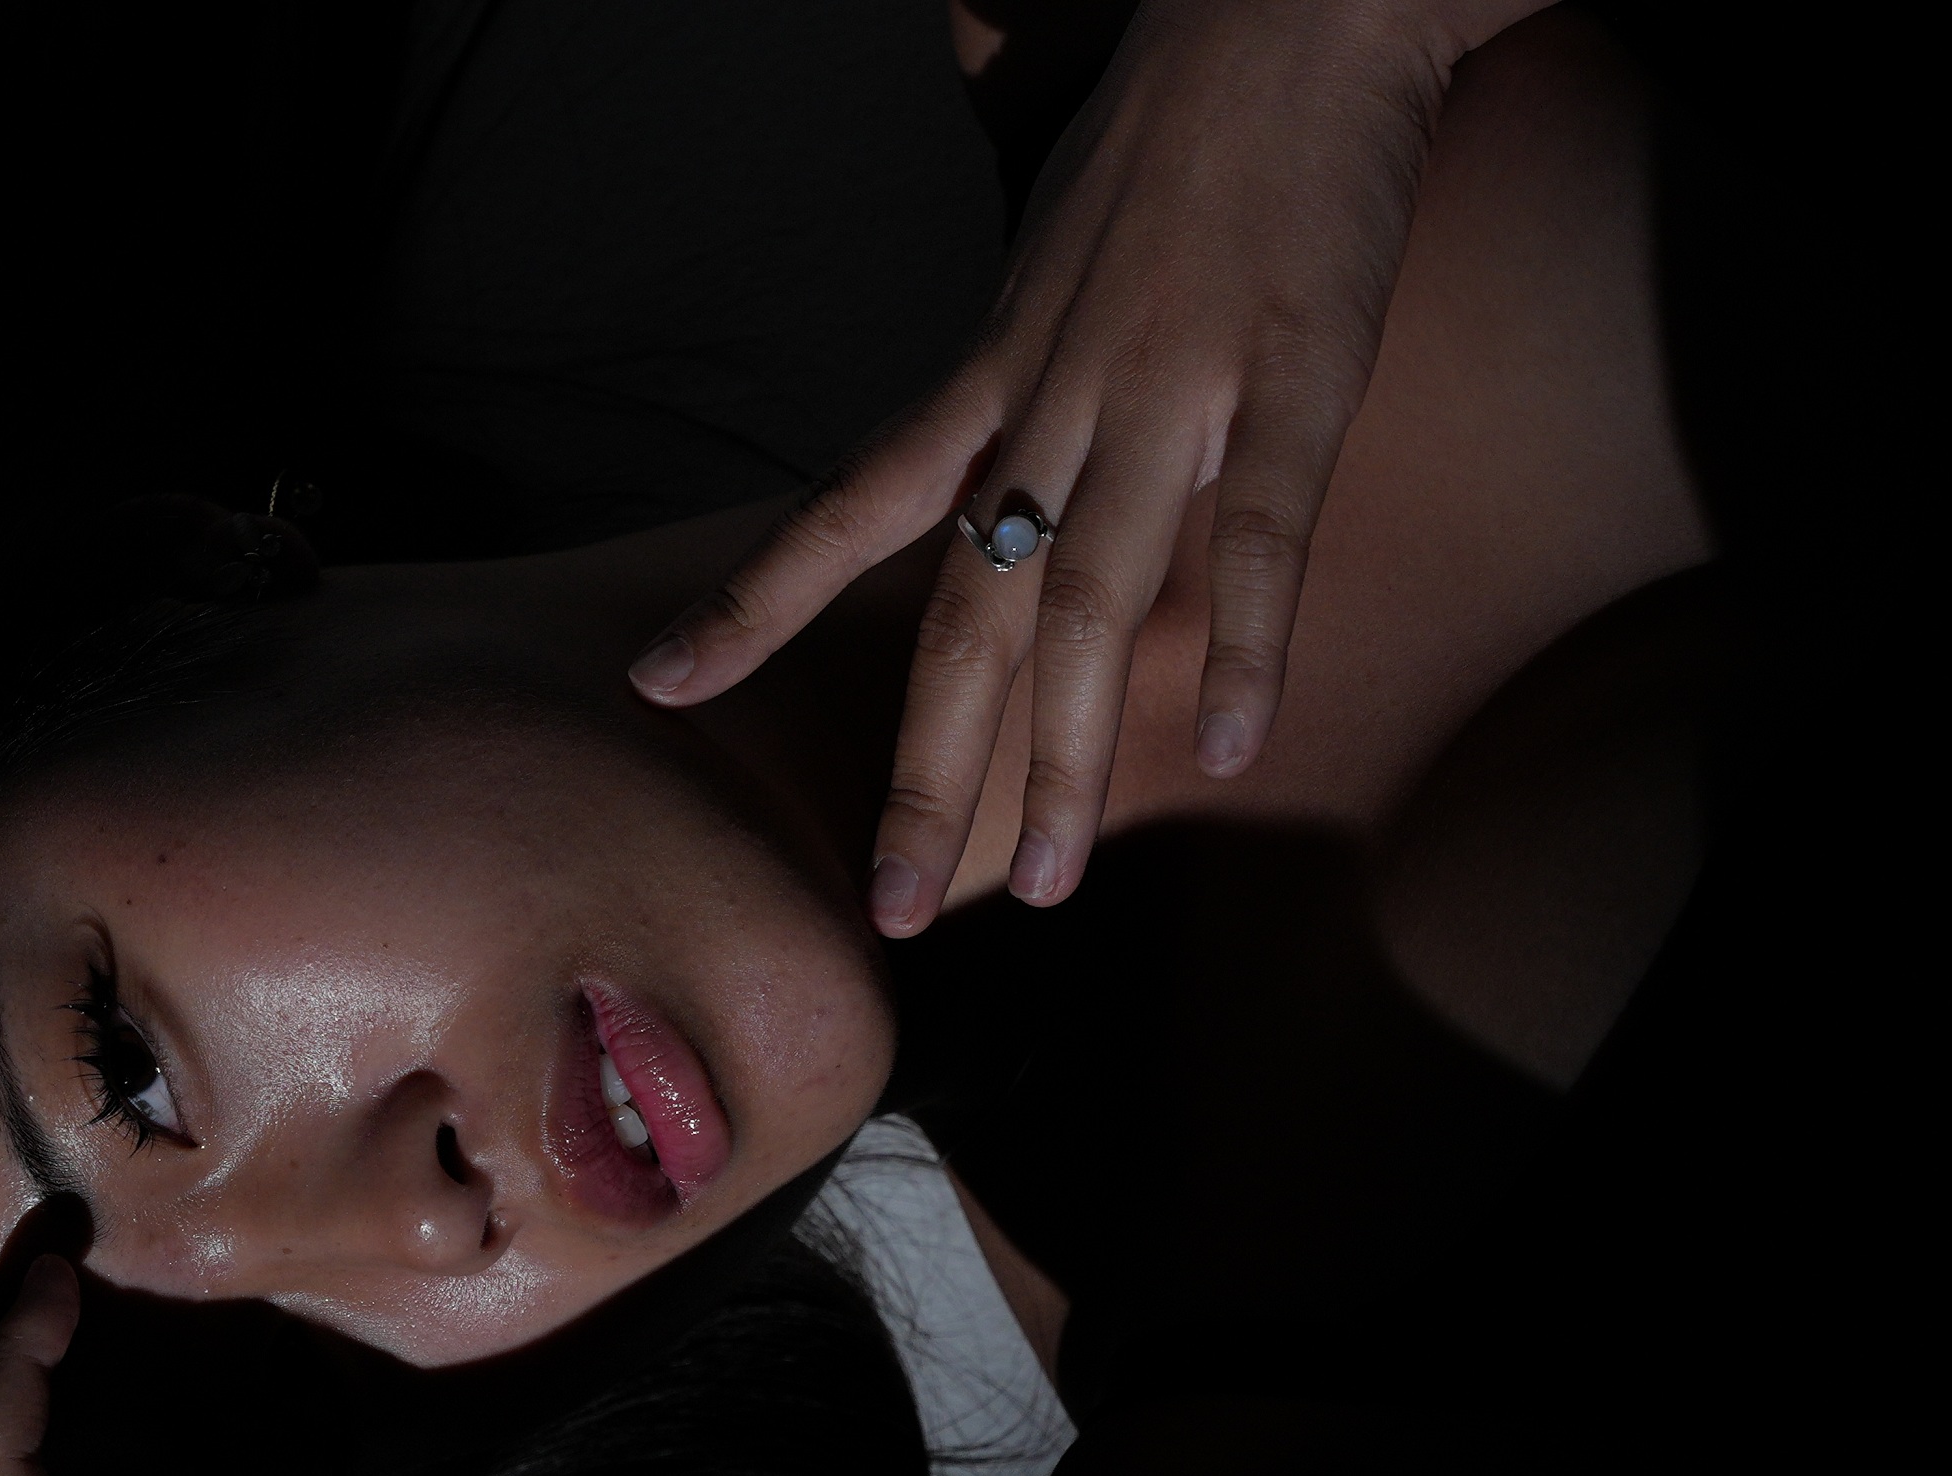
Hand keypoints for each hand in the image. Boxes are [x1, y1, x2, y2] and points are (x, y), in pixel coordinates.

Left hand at [629, 0, 1545, 933]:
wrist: (1293, 9)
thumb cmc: (1177, 142)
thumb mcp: (1056, 271)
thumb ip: (1026, 392)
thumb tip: (1006, 495)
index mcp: (994, 374)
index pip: (849, 506)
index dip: (752, 601)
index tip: (658, 687)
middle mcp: (1053, 401)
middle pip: (962, 613)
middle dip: (926, 770)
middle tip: (897, 910)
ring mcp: (1165, 393)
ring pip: (1089, 600)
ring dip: (1068, 753)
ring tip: (1053, 883)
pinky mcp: (1290, 378)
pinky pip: (1257, 532)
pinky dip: (1242, 640)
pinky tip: (1233, 742)